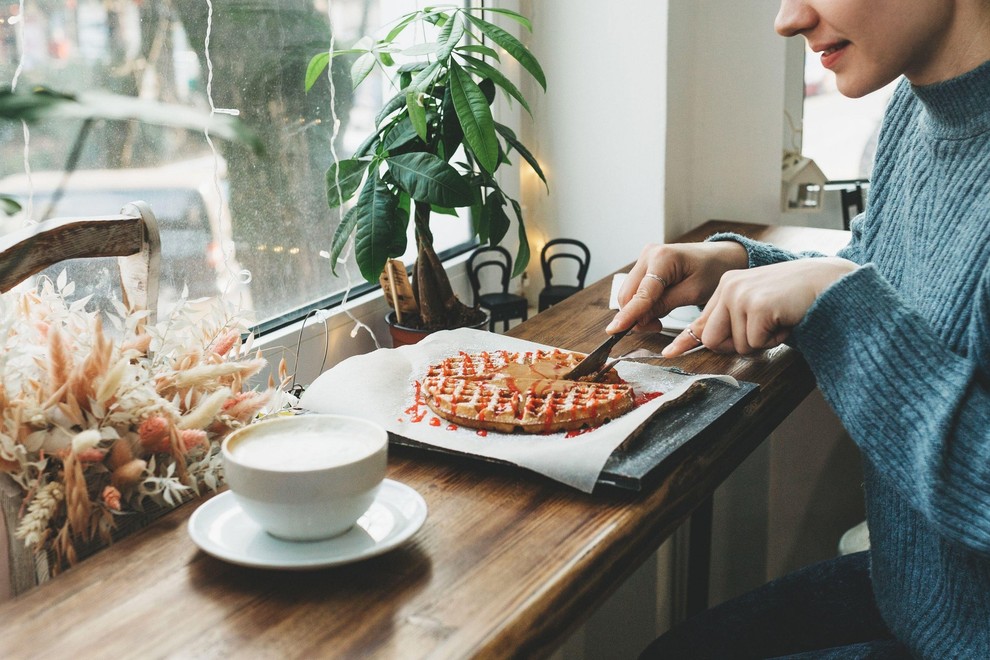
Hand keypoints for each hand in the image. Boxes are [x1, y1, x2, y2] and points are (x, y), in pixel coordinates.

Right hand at [606, 241, 747, 333]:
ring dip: (637, 312)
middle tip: (656, 327)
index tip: (614, 330)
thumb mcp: (693, 292)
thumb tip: (639, 320)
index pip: (641, 293)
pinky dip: (641, 304)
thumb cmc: (712, 271)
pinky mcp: (644, 265)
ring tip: (658, 319)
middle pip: (627, 294)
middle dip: (635, 316)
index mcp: (663, 258)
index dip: (629, 314)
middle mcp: (648, 254)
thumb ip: (665, 305)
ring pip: (628, 294)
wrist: (719, 257)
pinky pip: (634, 290)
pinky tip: (656, 308)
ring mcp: (644, 258)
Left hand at [662, 257, 858, 355]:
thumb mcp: (757, 306)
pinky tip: (785, 320)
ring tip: (777, 321)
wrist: (829, 283)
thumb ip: (733, 321)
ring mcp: (741, 295)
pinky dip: (773, 340)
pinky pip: (755, 343)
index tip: (670, 353)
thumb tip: (705, 342)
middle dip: (738, 345)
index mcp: (727, 286)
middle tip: (763, 332)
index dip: (686, 340)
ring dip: (760, 342)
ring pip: (735, 344)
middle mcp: (729, 287)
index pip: (701, 321)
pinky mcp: (756, 305)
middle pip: (712, 339)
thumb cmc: (795, 298)